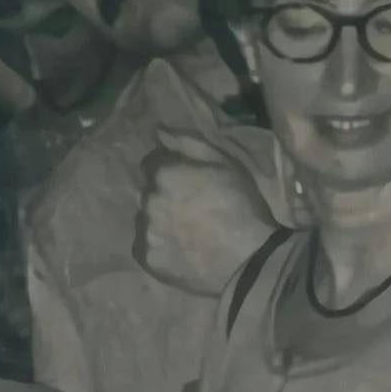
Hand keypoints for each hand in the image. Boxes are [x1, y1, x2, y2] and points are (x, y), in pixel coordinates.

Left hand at [135, 140, 278, 294]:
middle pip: (147, 192)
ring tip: (183, 230)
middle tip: (186, 207)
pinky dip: (156, 244)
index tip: (184, 179)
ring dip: (158, 220)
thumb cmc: (239, 204)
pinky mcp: (148, 260)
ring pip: (145, 219)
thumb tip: (157, 131)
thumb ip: (186, 142)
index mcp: (164, 174)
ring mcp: (146, 233)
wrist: (246, 259)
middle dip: (162, 194)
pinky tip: (177, 248)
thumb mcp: (222, 161)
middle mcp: (148, 202)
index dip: (167, 168)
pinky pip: (144, 246)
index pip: (150, 163)